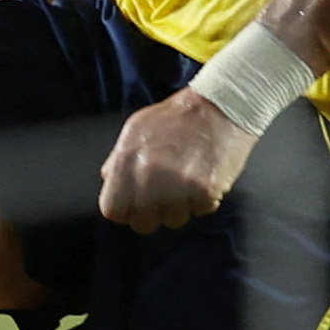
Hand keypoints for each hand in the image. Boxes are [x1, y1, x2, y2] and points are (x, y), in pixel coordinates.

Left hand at [98, 90, 258, 231]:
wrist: (220, 106)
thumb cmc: (176, 117)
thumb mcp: (136, 129)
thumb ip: (118, 158)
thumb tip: (108, 181)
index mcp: (128, 159)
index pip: (112, 210)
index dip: (124, 210)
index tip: (133, 206)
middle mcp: (150, 175)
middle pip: (142, 223)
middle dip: (151, 214)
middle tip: (163, 197)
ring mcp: (179, 184)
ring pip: (173, 221)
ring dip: (179, 208)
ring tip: (186, 183)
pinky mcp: (207, 189)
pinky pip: (200, 211)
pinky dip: (203, 201)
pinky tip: (204, 179)